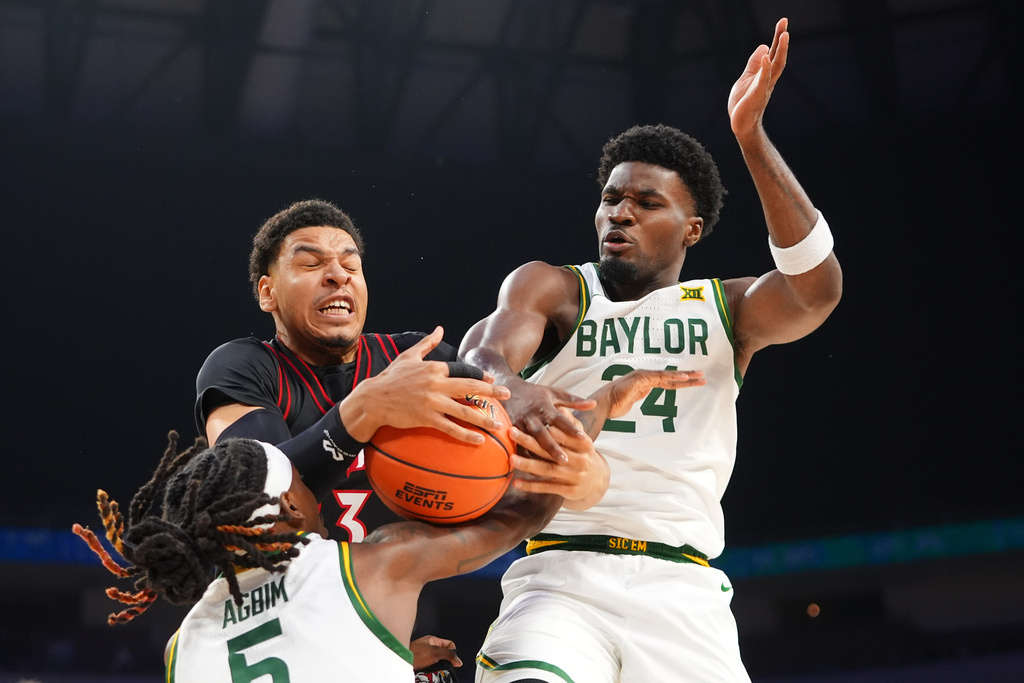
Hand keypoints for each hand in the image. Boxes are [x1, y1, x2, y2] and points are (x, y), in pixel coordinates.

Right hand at [340, 327, 510, 442]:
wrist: (372, 399)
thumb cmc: (390, 378)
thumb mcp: (408, 356)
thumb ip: (427, 343)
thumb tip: (439, 328)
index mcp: (434, 367)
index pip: (463, 370)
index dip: (479, 376)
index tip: (491, 380)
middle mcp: (436, 383)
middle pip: (470, 387)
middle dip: (491, 392)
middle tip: (507, 395)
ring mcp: (432, 401)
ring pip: (464, 410)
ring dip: (483, 418)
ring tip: (497, 424)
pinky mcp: (426, 418)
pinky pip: (450, 427)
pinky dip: (466, 434)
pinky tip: (478, 440)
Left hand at [411, 635, 461, 670]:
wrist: (400, 661)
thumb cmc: (413, 653)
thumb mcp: (435, 652)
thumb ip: (448, 654)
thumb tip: (458, 660)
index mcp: (433, 640)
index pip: (450, 644)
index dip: (452, 651)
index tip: (452, 659)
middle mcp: (429, 647)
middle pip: (444, 654)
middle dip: (444, 661)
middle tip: (442, 664)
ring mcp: (425, 656)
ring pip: (438, 662)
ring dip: (438, 667)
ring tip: (434, 668)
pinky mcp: (422, 664)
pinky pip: (432, 668)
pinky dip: (432, 670)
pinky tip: (429, 671)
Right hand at [502, 376, 595, 463]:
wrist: (507, 390)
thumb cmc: (535, 393)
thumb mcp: (554, 393)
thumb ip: (573, 401)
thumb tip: (593, 404)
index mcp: (545, 407)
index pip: (560, 419)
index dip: (571, 428)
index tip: (583, 438)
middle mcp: (532, 417)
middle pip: (544, 434)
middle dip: (553, 448)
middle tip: (565, 461)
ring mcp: (519, 424)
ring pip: (528, 442)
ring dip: (536, 456)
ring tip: (545, 471)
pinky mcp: (508, 432)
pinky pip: (514, 446)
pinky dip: (521, 458)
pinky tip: (527, 471)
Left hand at [507, 416, 608, 510]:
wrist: (597, 482)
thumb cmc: (582, 454)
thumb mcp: (581, 438)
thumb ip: (570, 423)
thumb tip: (560, 407)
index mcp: (584, 444)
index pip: (564, 434)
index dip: (547, 428)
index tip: (530, 421)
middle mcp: (580, 460)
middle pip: (551, 449)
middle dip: (530, 441)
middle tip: (511, 432)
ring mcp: (574, 476)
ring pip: (547, 469)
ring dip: (527, 464)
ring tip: (511, 459)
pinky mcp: (569, 490)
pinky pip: (547, 487)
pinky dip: (531, 486)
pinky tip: (515, 483)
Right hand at [597, 368, 705, 420]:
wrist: (602, 405)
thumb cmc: (613, 404)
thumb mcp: (630, 400)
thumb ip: (639, 395)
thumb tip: (645, 392)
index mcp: (644, 381)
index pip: (666, 381)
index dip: (681, 381)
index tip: (694, 381)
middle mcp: (644, 376)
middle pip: (670, 376)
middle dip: (687, 376)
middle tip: (703, 375)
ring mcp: (642, 376)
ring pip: (667, 375)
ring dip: (684, 375)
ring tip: (698, 376)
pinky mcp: (639, 379)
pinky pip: (659, 377)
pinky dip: (672, 376)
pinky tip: (683, 377)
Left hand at [728, 17, 788, 138]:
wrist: (741, 125)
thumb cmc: (743, 103)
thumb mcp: (746, 78)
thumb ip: (754, 64)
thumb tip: (763, 46)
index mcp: (765, 74)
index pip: (773, 52)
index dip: (777, 38)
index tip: (783, 22)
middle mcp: (768, 79)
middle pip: (778, 56)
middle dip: (781, 40)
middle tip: (784, 23)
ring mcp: (764, 86)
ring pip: (776, 67)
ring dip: (780, 51)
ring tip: (784, 35)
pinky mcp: (757, 95)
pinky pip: (763, 80)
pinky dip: (765, 68)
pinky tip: (766, 56)